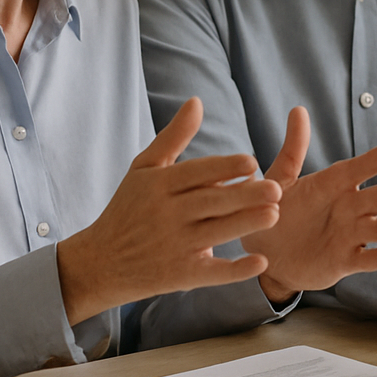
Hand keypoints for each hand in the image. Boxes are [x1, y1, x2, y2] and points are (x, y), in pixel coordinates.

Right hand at [56, 97, 281, 323]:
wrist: (100, 262)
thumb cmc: (128, 207)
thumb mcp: (144, 168)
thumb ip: (173, 136)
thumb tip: (197, 101)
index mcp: (159, 185)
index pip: (196, 173)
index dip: (224, 167)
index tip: (252, 162)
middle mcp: (167, 214)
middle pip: (210, 202)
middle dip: (243, 195)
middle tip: (275, 189)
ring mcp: (174, 246)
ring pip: (215, 233)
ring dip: (245, 224)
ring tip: (274, 215)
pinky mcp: (180, 275)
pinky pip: (210, 272)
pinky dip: (235, 270)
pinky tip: (260, 262)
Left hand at [243, 110, 376, 301]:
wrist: (266, 255)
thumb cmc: (275, 211)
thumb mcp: (280, 179)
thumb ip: (293, 149)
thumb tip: (299, 110)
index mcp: (332, 185)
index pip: (359, 169)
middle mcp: (347, 209)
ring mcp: (348, 236)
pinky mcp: (342, 263)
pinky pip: (364, 260)